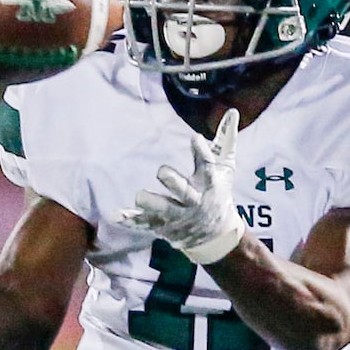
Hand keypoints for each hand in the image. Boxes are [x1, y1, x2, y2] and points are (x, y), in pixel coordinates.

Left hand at [115, 111, 244, 263]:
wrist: (217, 237)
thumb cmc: (219, 193)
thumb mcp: (226, 168)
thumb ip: (227, 140)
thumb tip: (232, 112)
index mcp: (209, 184)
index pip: (208, 167)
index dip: (202, 152)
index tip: (195, 137)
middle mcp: (195, 200)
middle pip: (185, 193)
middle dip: (174, 183)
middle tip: (162, 171)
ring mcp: (179, 216)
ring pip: (165, 210)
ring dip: (152, 204)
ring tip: (139, 196)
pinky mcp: (165, 226)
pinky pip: (146, 224)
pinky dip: (132, 221)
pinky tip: (116, 215)